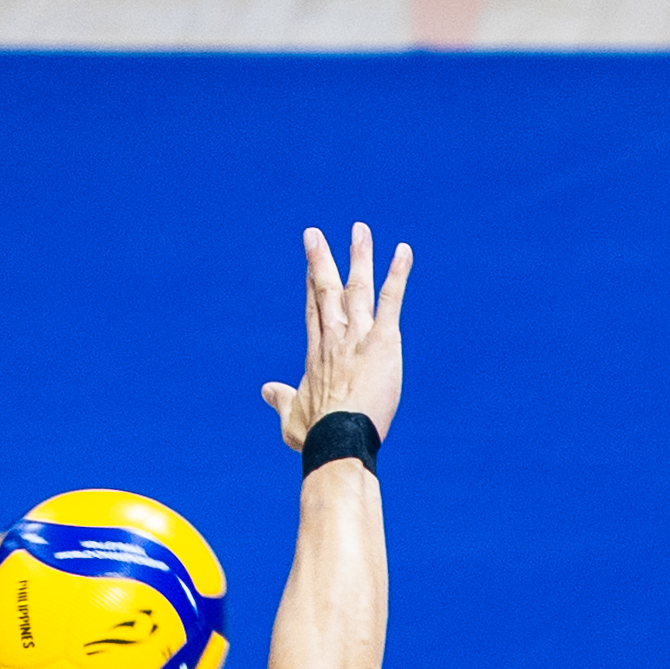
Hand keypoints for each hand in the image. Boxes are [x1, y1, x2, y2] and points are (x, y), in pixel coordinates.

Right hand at [261, 223, 411, 451]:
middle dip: (321, 259)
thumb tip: (266, 390)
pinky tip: (404, 252)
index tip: (311, 265)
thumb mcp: (291, 417)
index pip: (314, 311)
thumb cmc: (315, 436)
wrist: (337, 439)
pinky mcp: (382, 340)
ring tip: (360, 229)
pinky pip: (391, 300)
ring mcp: (357, 335)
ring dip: (359, 256)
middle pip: (326, 289)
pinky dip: (398, 275)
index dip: (311, 285)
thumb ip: (280, 400)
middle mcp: (334, 336)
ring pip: (357, 286)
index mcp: (316, 353)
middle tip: (315, 234)